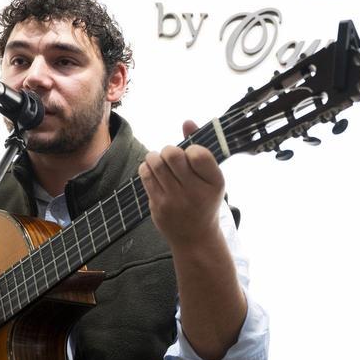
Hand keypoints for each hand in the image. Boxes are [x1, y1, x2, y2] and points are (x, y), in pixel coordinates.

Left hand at [138, 120, 224, 248]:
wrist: (195, 238)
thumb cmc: (204, 200)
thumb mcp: (211, 178)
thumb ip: (200, 148)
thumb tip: (187, 122)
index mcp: (214, 183)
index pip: (197, 153)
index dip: (191, 149)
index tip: (191, 156)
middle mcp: (195, 192)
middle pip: (171, 154)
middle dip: (168, 150)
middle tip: (170, 156)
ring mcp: (175, 201)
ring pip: (155, 162)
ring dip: (155, 157)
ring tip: (160, 162)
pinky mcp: (158, 206)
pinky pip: (145, 175)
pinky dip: (147, 168)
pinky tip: (154, 173)